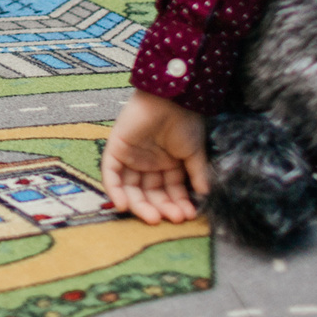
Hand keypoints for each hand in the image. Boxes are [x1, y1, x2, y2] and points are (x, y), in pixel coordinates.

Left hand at [102, 89, 211, 224]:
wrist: (173, 98)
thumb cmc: (185, 121)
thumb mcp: (194, 152)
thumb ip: (197, 174)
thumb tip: (205, 195)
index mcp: (166, 164)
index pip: (168, 191)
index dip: (177, 204)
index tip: (188, 216)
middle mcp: (147, 163)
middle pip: (149, 193)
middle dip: (160, 207)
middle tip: (172, 219)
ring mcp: (131, 157)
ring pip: (131, 188)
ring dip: (141, 205)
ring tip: (154, 217)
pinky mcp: (116, 148)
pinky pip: (111, 174)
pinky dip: (115, 190)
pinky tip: (124, 206)